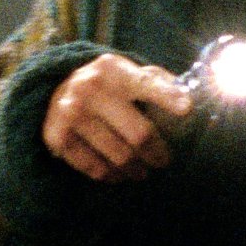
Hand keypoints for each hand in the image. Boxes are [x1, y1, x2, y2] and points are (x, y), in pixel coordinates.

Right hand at [42, 52, 192, 181]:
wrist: (58, 87)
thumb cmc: (109, 84)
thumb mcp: (129, 72)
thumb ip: (157, 82)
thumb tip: (188, 97)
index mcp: (115, 70)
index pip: (146, 84)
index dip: (167, 96)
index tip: (187, 108)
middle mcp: (91, 89)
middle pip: (138, 133)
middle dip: (157, 153)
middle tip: (164, 161)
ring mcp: (72, 113)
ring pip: (118, 155)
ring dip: (135, 169)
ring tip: (142, 172)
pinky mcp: (58, 137)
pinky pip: (94, 167)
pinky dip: (111, 175)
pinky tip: (119, 175)